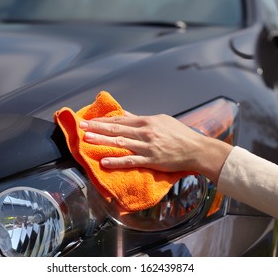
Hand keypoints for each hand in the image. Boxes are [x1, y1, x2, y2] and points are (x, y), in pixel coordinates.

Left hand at [79, 113, 232, 181]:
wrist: (196, 149)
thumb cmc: (179, 134)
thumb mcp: (161, 121)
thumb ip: (142, 119)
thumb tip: (126, 115)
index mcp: (147, 121)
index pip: (120, 120)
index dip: (103, 120)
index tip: (89, 120)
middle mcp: (145, 132)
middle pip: (116, 129)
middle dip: (97, 128)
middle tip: (81, 127)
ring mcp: (147, 146)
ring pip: (120, 143)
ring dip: (102, 141)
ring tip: (87, 140)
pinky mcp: (151, 160)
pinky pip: (131, 161)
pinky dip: (117, 161)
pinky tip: (104, 161)